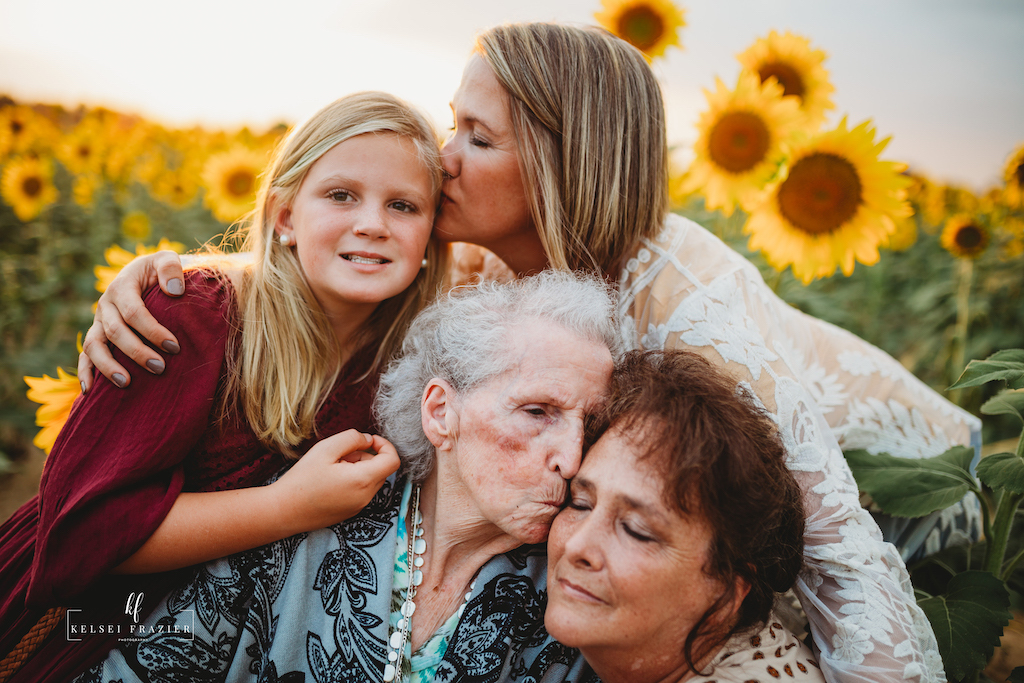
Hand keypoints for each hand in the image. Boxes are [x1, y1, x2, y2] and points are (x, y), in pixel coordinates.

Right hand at [78, 251, 185, 390]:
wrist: (148, 275)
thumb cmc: (161, 271)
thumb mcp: (167, 260)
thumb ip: (171, 268)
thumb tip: (174, 291)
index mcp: (122, 286)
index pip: (133, 312)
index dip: (152, 330)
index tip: (174, 347)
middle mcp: (105, 305)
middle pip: (115, 332)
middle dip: (137, 351)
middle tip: (160, 368)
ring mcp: (98, 322)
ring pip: (94, 346)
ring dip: (108, 366)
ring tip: (127, 383)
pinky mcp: (97, 335)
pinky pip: (85, 355)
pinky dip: (85, 372)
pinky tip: (90, 392)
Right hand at [269, 430, 401, 530]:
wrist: (282, 512)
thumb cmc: (302, 480)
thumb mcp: (326, 449)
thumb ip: (352, 438)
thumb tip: (368, 440)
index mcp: (363, 480)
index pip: (393, 460)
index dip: (385, 445)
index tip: (368, 440)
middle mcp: (366, 497)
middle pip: (380, 469)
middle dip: (365, 455)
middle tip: (339, 454)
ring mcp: (359, 507)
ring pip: (370, 479)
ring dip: (358, 468)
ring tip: (331, 468)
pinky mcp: (350, 512)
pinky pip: (361, 491)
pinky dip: (352, 480)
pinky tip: (329, 480)